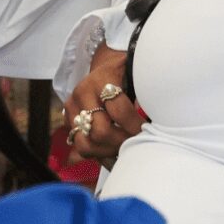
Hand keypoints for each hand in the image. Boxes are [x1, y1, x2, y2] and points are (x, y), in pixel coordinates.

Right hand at [63, 43, 144, 168]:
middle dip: (122, 142)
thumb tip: (154, 120)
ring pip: (86, 144)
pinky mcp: (68, 121)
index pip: (119, 111)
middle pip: (101, 132)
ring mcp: (72, 108)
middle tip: (137, 143)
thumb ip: (145, 93)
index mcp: (102, 80)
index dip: (135, 126)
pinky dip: (100, 156)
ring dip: (108, 152)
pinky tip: (115, 158)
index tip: (147, 131)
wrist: (107, 66)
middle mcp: (83, 94)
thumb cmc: (128, 73)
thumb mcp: (137, 74)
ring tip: (125, 149)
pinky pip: (82, 148)